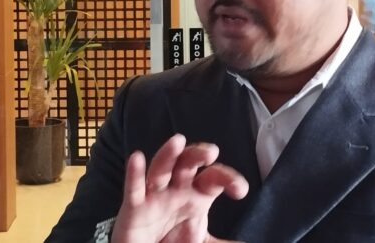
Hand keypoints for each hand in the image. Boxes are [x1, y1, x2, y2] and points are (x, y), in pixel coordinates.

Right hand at [112, 134, 247, 242]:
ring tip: (178, 141)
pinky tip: (136, 157)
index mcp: (196, 195)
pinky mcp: (134, 208)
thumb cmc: (171, 241)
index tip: (240, 190)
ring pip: (161, 169)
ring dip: (168, 154)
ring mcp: (154, 195)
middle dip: (198, 155)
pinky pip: (134, 189)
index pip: (214, 178)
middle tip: (211, 152)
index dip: (228, 179)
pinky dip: (134, 173)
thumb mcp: (200, 242)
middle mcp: (176, 190)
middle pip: (187, 163)